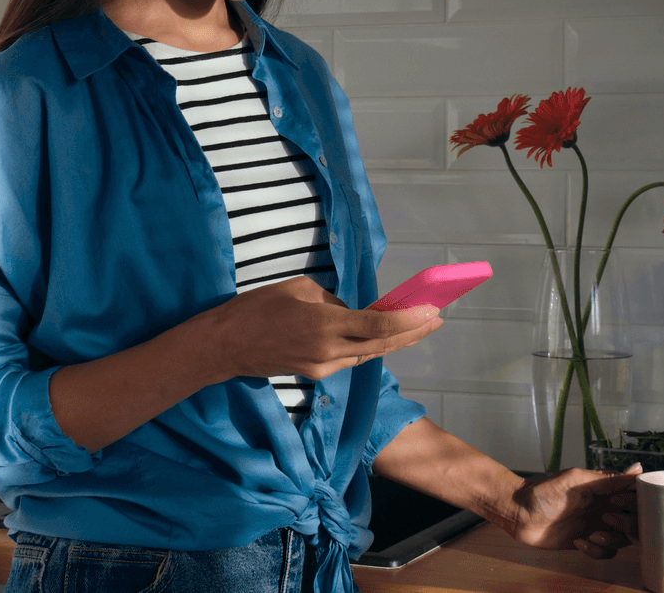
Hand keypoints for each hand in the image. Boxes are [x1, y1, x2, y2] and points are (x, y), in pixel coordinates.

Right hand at [195, 277, 442, 381]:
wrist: (225, 346)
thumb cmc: (256, 309)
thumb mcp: (297, 289)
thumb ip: (331, 301)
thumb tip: (349, 312)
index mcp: (325, 325)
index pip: (378, 325)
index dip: (409, 320)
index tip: (432, 311)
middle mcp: (329, 351)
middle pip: (382, 344)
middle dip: (413, 332)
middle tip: (438, 319)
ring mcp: (323, 367)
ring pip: (368, 353)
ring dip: (394, 340)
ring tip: (418, 325)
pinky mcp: (316, 373)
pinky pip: (350, 358)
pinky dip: (369, 345)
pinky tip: (382, 335)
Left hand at [501, 463, 640, 559]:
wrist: (519, 512)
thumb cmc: (543, 491)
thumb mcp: (576, 481)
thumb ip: (608, 479)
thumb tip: (639, 470)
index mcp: (606, 489)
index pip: (637, 497)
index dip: (636, 503)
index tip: (619, 504)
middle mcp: (606, 507)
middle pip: (636, 521)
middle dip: (627, 525)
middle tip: (605, 520)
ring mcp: (598, 526)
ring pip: (624, 540)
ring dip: (611, 540)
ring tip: (591, 535)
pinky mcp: (588, 543)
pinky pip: (607, 553)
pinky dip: (597, 551)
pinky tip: (579, 542)